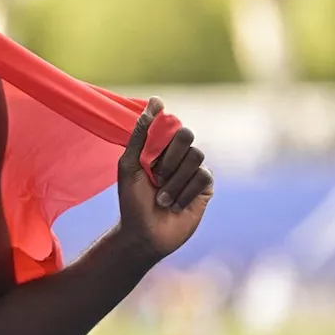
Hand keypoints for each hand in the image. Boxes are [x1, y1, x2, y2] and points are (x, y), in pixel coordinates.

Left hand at [116, 97, 213, 258]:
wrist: (144, 233)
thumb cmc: (132, 200)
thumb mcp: (129, 164)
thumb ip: (140, 134)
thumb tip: (156, 101)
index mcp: (159, 147)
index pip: (169, 124)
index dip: (161, 136)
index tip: (150, 154)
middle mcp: (178, 155)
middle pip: (187, 135)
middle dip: (168, 158)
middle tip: (155, 177)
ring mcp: (193, 170)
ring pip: (195, 157)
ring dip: (174, 181)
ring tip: (162, 198)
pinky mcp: (205, 187)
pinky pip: (203, 176)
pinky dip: (185, 192)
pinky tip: (175, 205)